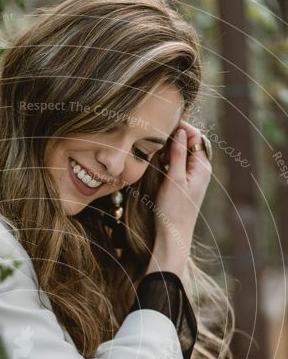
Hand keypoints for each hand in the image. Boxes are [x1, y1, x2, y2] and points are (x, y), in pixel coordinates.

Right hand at [148, 119, 211, 277]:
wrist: (173, 236)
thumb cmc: (173, 209)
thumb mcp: (174, 179)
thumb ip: (178, 154)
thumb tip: (180, 131)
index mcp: (203, 167)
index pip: (196, 137)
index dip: (182, 127)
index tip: (164, 123)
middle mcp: (201, 170)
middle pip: (190, 144)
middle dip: (175, 137)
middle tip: (157, 136)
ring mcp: (194, 178)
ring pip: (183, 154)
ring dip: (170, 149)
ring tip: (155, 148)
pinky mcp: (185, 185)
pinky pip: (179, 165)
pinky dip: (169, 160)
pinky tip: (158, 163)